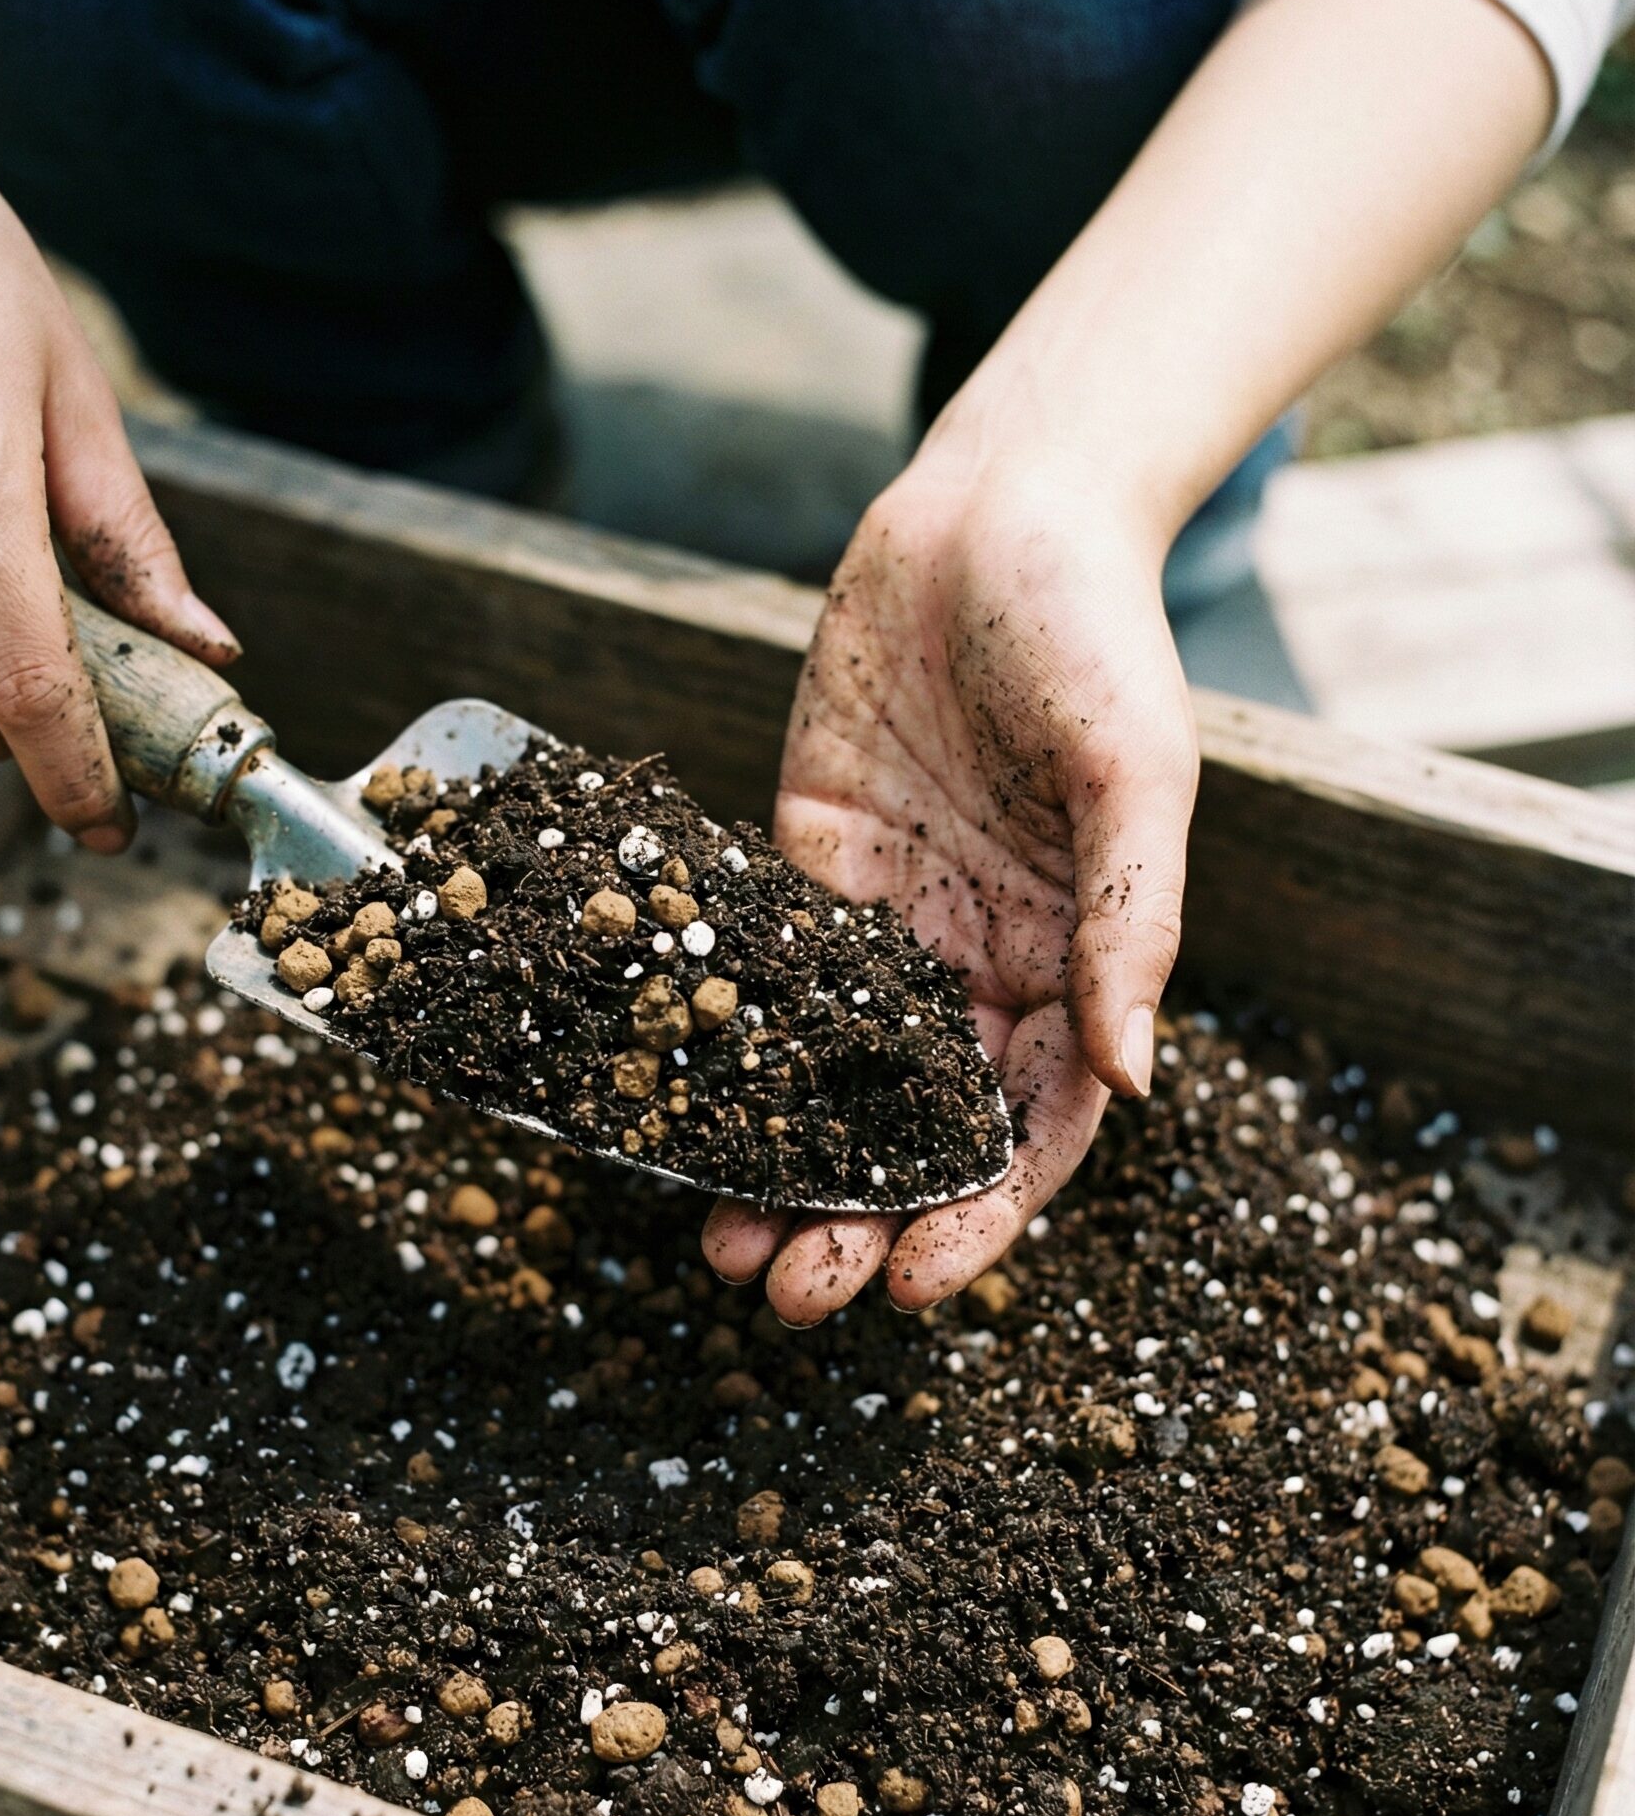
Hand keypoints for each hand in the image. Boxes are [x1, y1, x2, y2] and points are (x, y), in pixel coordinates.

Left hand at [702, 447, 1197, 1322]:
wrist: (986, 518)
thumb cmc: (1093, 632)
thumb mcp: (1133, 775)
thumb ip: (1130, 924)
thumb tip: (1139, 1078)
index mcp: (1069, 959)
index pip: (1033, 1125)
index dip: (981, 1213)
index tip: (923, 1285)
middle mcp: (974, 961)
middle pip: (918, 1126)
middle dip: (863, 1220)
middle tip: (794, 1297)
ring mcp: (884, 923)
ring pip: (830, 1077)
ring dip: (784, 1168)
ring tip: (727, 1249)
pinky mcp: (802, 870)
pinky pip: (763, 979)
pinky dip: (725, 1054)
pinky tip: (677, 1116)